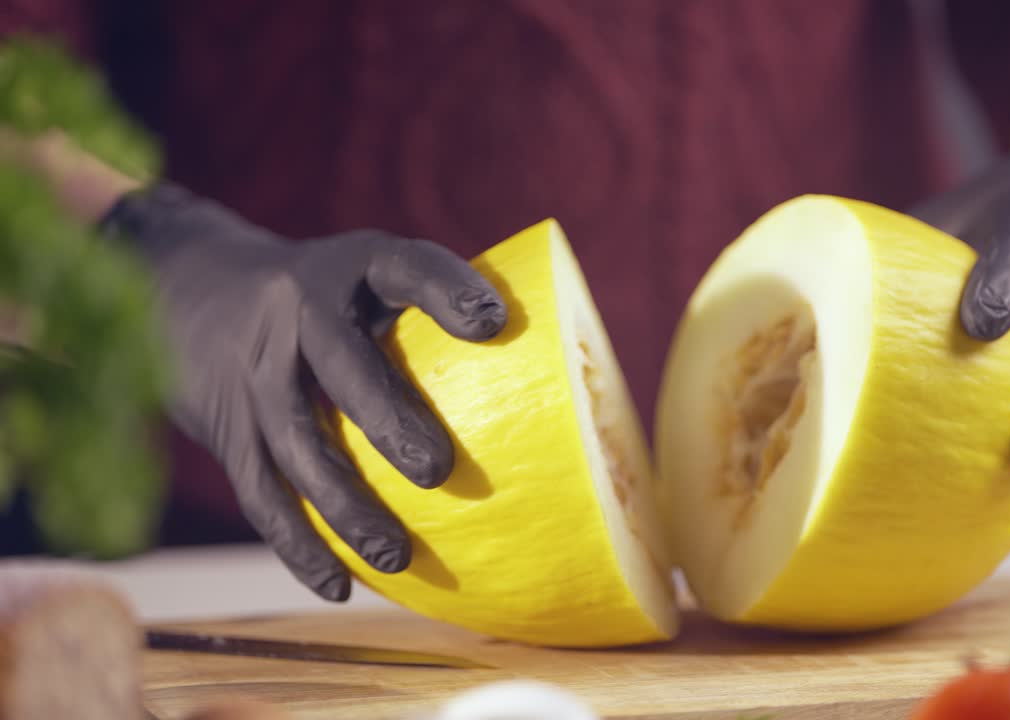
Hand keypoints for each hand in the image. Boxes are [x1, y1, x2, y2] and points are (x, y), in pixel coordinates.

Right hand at [99, 183, 506, 599]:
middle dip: (386, 417)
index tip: (493, 322)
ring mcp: (256, 374)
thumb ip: (437, 309)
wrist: (192, 288)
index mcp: (351, 267)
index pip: (402, 265)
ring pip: (295, 445)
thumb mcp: (371, 273)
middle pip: (340, 365)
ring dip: (345, 506)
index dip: (445, 289)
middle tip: (438, 471)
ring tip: (398, 556)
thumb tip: (558, 369)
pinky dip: (299, 545)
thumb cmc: (329, 295)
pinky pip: (261, 494)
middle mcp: (297, 312)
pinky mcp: (228, 430)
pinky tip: (342, 587)